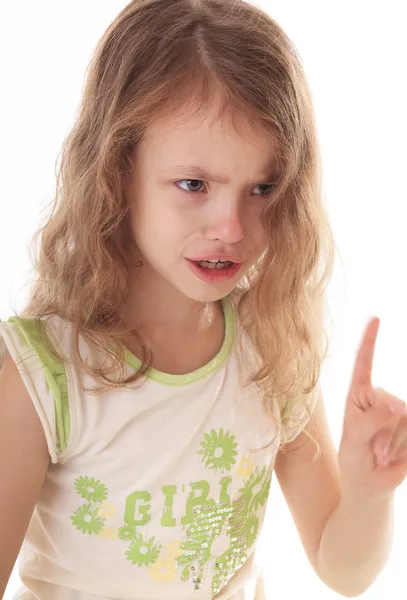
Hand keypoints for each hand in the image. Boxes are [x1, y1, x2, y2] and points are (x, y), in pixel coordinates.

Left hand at [338, 317, 406, 500]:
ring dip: (393, 443)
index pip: (364, 363)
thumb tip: (398, 405)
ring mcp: (400, 412)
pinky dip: (403, 448)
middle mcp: (381, 398)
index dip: (370, 341)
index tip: (375, 318)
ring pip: (404, 419)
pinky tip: (393, 457)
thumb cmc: (354, 459)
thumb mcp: (354, 441)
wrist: (370, 484)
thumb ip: (372, 420)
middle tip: (371, 450)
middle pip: (390, 403)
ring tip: (380, 455)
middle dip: (382, 431)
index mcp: (358, 395)